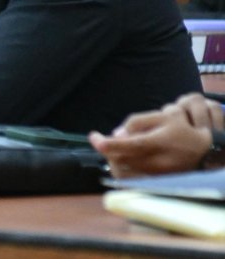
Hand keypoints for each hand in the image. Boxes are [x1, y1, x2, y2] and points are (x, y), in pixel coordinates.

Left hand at [89, 93, 223, 177]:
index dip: (108, 143)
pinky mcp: (156, 183)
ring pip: (122, 172)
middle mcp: (159, 162)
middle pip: (121, 159)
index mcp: (160, 143)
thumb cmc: (181, 130)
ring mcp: (158, 175)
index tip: (94, 138)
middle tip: (104, 142)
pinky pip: (130, 181)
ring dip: (111, 160)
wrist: (205, 152)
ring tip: (114, 150)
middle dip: (107, 150)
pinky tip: (120, 161)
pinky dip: (119, 171)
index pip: (129, 145)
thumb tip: (116, 134)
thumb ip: (137, 122)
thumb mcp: (163, 116)